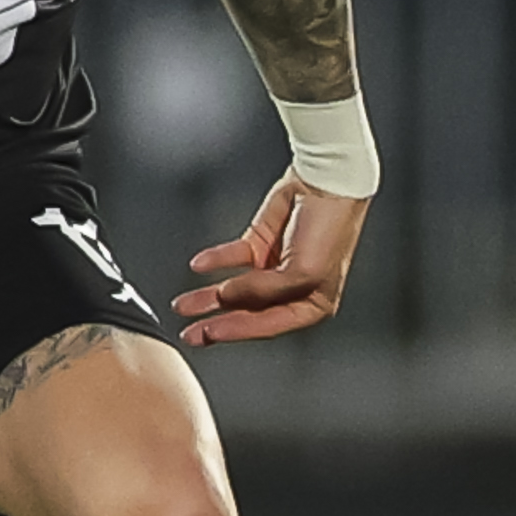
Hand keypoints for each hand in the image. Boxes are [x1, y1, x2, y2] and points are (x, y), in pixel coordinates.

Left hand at [175, 178, 369, 344]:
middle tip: (190, 331)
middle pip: (248, 311)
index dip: (237, 331)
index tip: (211, 333)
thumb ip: (264, 289)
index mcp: (312, 303)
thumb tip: (228, 295)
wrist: (326, 183)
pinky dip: (215, 260)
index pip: (268, 325)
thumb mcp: (304, 271)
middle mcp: (292, 289)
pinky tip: (200, 265)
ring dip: (207, 296)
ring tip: (184, 304)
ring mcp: (274, 266)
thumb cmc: (332, 226)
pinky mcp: (261, 244)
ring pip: (235, 287)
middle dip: (217, 321)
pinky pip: (232, 258)